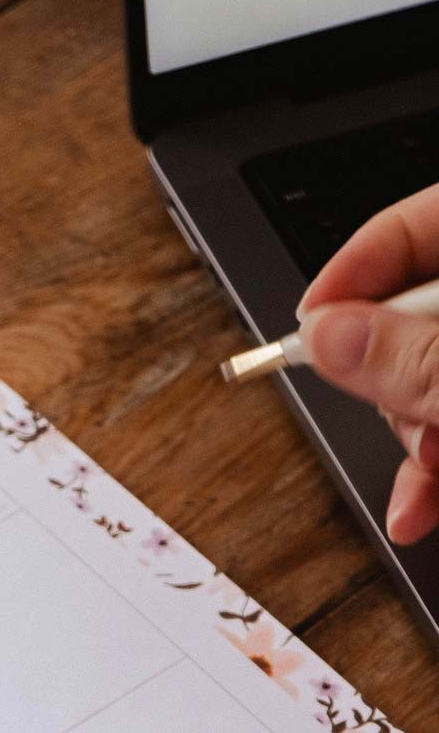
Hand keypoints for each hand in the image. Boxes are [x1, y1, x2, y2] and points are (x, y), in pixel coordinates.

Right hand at [299, 183, 438, 545]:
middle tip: (397, 423)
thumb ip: (411, 358)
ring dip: (416, 439)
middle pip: (418, 314)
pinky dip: (438, 466)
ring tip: (425, 482)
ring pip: (433, 377)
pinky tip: (419, 508)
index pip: (416, 224)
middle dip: (393, 385)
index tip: (306, 334)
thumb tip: (325, 337)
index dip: (353, 275)